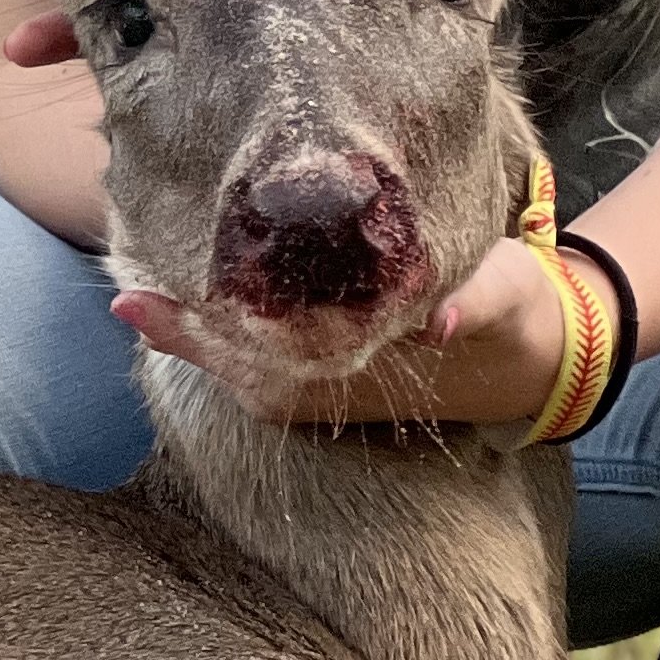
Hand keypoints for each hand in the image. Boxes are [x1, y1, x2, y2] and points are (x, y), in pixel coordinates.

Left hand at [109, 239, 582, 432]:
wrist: (540, 355)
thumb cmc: (513, 316)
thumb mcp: (502, 298)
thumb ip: (475, 303)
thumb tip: (446, 317)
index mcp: (348, 373)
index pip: (245, 355)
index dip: (188, 328)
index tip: (130, 300)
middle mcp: (320, 388)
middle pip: (223, 356)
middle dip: (172, 319)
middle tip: (119, 271)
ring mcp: (317, 385)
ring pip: (233, 355)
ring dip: (191, 320)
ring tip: (139, 272)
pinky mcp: (325, 370)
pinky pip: (253, 351)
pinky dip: (222, 321)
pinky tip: (199, 285)